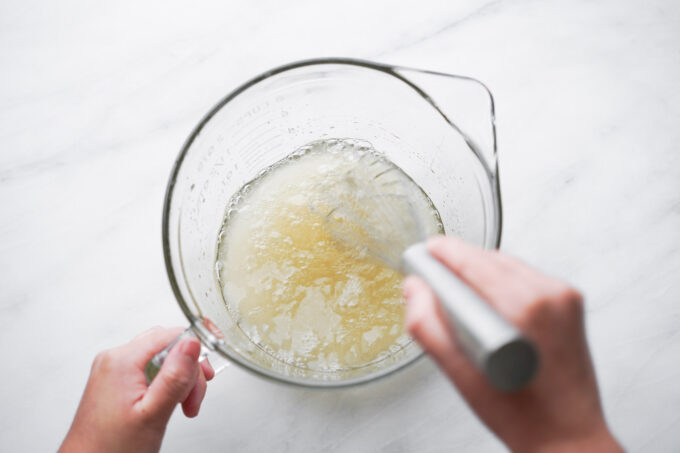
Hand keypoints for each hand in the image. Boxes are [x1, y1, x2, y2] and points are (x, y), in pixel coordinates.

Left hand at [59, 327, 214, 452]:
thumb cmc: (111, 450)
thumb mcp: (153, 413)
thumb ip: (174, 376)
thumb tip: (192, 342)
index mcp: (122, 361)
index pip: (169, 334)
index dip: (196, 344)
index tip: (214, 351)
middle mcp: (114, 360)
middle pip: (167, 346)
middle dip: (188, 371)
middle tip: (195, 397)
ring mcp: (113, 371)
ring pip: (161, 360)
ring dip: (179, 381)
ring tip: (183, 407)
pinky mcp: (115, 383)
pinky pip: (149, 372)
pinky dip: (165, 386)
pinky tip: (169, 405)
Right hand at [403, 236, 621, 452]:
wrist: (568, 437)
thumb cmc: (522, 416)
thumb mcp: (460, 376)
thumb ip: (428, 327)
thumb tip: (414, 289)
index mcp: (524, 309)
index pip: (471, 260)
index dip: (441, 253)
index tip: (423, 254)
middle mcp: (549, 296)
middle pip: (488, 258)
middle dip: (457, 264)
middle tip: (434, 281)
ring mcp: (564, 297)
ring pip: (507, 264)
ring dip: (479, 273)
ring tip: (462, 302)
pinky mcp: (570, 302)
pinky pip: (525, 277)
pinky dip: (502, 284)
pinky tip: (491, 309)